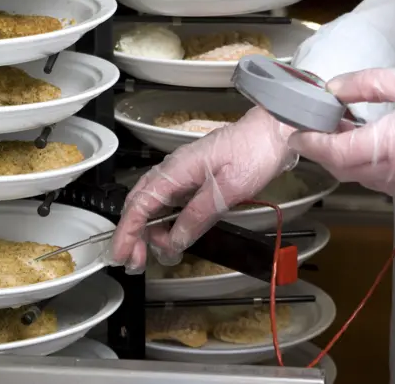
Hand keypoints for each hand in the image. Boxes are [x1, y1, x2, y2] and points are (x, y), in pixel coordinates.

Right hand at [110, 107, 298, 272]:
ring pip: (154, 204)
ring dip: (150, 230)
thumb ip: (197, 216)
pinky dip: (166, 221)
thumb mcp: (227, 189)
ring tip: (159, 253)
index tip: (121, 256)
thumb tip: (173, 241)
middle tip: (136, 262)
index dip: (127, 232)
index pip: (140, 205)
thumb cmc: (253, 153)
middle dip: (133, 235)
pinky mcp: (194, 178)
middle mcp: (172, 170)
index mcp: (175, 170)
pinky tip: (172, 235)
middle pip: (140, 205)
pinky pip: (170, 201)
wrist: (273, 131)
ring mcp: (182, 173)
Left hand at [288, 67, 394, 199]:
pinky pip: (384, 183)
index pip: (336, 152)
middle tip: (314, 131)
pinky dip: (369, 168)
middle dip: (324, 152)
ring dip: (346, 160)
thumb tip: (333, 89)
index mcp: (393, 144)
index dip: (311, 145)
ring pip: (362, 179)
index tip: (296, 135)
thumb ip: (366, 85)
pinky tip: (372, 147)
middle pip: (344, 169)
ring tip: (343, 134)